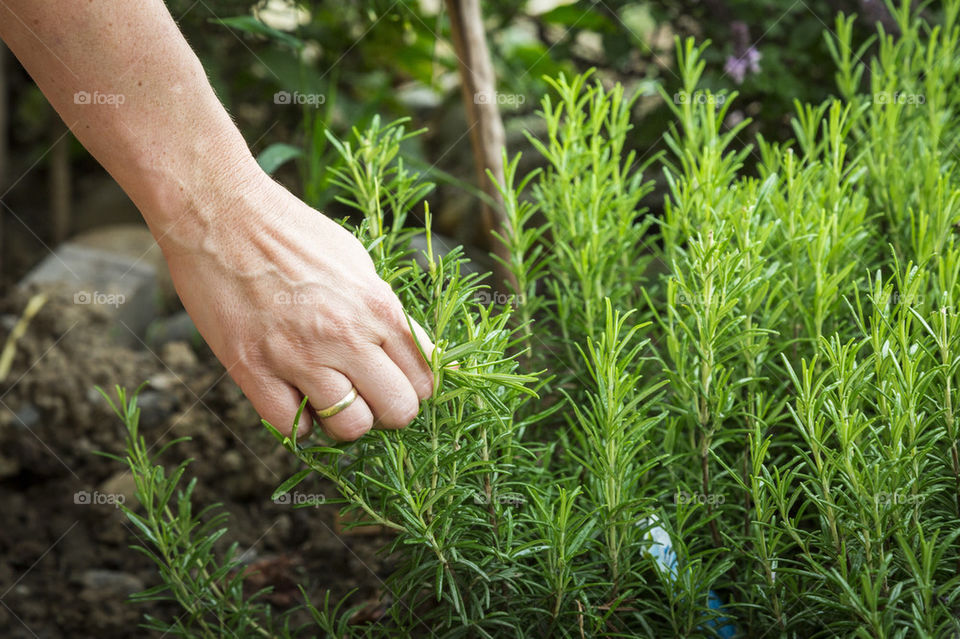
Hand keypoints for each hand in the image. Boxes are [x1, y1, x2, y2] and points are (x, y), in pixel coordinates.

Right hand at [155, 165, 434, 440]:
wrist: (220, 213)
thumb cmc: (292, 233)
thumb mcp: (357, 264)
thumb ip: (385, 312)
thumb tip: (415, 352)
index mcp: (378, 307)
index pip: (425, 380)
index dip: (413, 389)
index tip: (394, 385)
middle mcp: (346, 335)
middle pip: (397, 411)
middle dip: (386, 412)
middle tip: (366, 397)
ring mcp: (299, 355)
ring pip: (350, 428)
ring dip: (342, 420)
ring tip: (327, 397)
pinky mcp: (252, 370)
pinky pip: (293, 428)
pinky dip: (297, 422)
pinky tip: (292, 397)